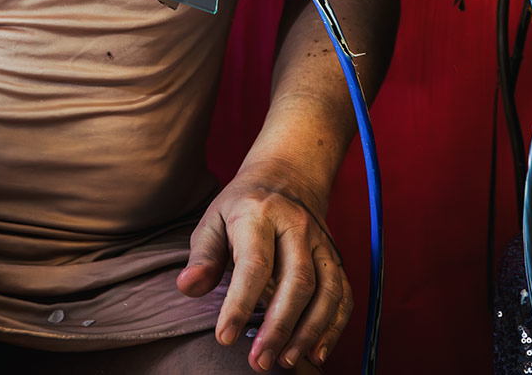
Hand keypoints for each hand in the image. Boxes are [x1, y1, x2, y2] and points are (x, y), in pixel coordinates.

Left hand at [176, 166, 352, 370]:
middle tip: (260, 361)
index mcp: (260, 214)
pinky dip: (334, 326)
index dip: (240, 303)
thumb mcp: (214, 219)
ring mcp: (321, 241)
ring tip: (285, 361)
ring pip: (327, 289)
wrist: (286, 175)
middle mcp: (297, 226)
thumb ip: (202, 255)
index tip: (225, 337)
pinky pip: (343, 294)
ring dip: (309, 331)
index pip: (254, 262)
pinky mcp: (335, 256)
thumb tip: (188, 287)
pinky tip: (316, 352)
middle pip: (297, 280)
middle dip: (280, 326)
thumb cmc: (242, 206)